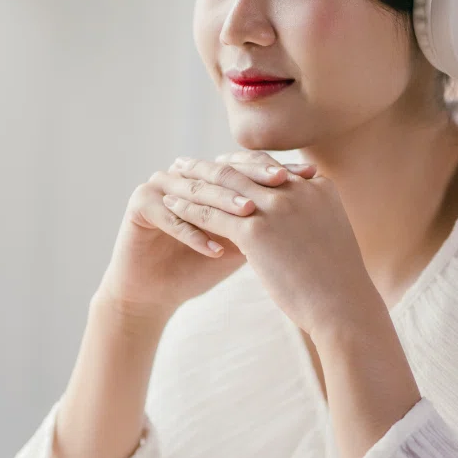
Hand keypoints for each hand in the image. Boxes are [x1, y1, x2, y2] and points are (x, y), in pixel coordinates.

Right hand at [96, 151, 317, 318]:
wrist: (156, 292)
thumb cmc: (203, 266)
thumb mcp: (244, 241)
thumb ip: (269, 220)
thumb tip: (319, 202)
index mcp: (210, 175)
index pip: (248, 165)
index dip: (277, 170)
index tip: (310, 177)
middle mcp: (185, 173)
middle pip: (224, 170)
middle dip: (253, 179)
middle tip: (282, 184)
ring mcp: (159, 184)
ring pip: (197, 190)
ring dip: (224, 204)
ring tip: (250, 217)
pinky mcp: (139, 204)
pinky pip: (169, 216)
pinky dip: (192, 234)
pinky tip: (215, 250)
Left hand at [161, 154, 381, 335]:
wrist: (343, 307)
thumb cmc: (339, 283)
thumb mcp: (329, 235)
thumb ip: (310, 217)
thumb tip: (294, 222)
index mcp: (317, 186)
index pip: (268, 166)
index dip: (238, 164)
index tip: (218, 164)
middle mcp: (297, 189)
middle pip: (242, 168)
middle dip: (211, 164)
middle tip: (187, 163)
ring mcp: (276, 207)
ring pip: (222, 186)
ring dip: (193, 182)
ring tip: (172, 179)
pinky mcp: (255, 231)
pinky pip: (212, 214)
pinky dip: (189, 209)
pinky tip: (172, 207)